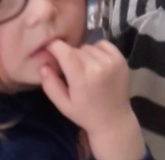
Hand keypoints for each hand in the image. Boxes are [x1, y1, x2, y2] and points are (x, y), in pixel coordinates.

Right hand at [41, 40, 145, 159]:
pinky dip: (97, 50)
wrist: (114, 120)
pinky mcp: (121, 58)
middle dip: (68, 55)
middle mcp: (97, 66)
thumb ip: (51, 85)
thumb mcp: (63, 105)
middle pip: (76, 49)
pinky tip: (96, 62)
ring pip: (89, 46)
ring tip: (84, 68)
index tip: (49, 48)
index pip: (65, 51)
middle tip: (69, 68)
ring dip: (83, 53)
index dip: (55, 46)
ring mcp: (111, 61)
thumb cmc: (85, 114)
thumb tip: (43, 65)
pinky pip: (103, 44)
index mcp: (81, 78)